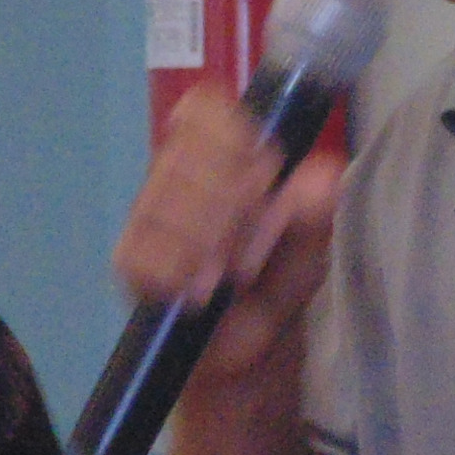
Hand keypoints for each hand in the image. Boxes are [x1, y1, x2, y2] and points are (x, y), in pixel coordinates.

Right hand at [111, 85, 341, 396]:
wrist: (250, 345)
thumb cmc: (278, 279)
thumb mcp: (311, 246)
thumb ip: (317, 211)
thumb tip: (325, 175)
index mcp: (221, 154)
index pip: (202, 109)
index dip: (230, 139)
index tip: (262, 178)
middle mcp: (176, 173)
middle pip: (184, 157)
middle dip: (229, 208)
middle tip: (253, 246)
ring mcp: (147, 214)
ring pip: (162, 202)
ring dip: (206, 245)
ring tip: (228, 276)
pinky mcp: (129, 257)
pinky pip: (140, 251)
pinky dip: (176, 273)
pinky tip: (197, 291)